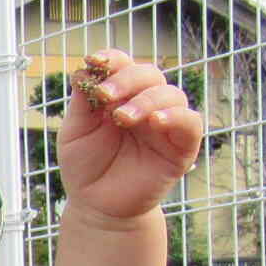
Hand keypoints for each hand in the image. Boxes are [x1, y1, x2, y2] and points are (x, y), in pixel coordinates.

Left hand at [57, 49, 203, 222]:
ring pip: (171, 94)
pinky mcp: (182, 145)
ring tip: (123, 118)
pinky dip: (176, 116)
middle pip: (149, 74)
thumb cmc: (86, 167)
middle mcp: (146, 104)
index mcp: (120, 96)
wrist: (97, 206)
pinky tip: (156, 121)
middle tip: (105, 96)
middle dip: (127, 80)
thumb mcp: (75, 132)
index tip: (95, 61)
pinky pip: (190, 122)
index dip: (112, 59)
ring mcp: (165, 123)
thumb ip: (82, 102)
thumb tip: (83, 68)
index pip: (123, 66)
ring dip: (147, 100)